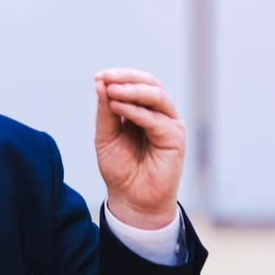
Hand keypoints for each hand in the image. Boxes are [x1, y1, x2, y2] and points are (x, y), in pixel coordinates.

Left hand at [94, 69, 185, 229]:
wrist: (131, 199)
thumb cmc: (120, 168)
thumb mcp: (106, 136)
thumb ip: (105, 111)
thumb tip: (101, 83)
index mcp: (143, 110)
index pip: (136, 83)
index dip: (119, 76)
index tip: (99, 76)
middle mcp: (159, 114)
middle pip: (150, 83)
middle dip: (127, 77)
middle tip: (106, 77)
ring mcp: (169, 125)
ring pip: (157, 96)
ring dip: (132, 90)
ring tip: (112, 89)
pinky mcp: (175, 139)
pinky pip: (156, 120)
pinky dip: (136, 111)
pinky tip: (118, 107)